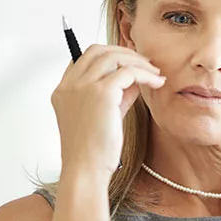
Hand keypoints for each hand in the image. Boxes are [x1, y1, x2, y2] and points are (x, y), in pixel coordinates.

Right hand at [51, 44, 164, 183]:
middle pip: (98, 51)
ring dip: (138, 62)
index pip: (83, 58)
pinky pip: (129, 71)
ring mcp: (83, 87)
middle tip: (146, 64)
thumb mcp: (104, 116)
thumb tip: (136, 79)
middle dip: (124, 53)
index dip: (108, 56)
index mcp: (63, 91)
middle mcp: (70, 85)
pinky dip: (146, 74)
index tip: (129, 63)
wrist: (86, 170)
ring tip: (155, 74)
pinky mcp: (101, 93)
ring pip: (113, 57)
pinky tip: (157, 83)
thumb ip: (116, 95)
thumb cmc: (94, 151)